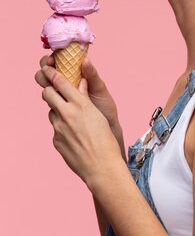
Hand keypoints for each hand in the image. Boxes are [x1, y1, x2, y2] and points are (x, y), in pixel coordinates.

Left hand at [39, 64, 123, 187]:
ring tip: (72, 119)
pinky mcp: (56, 140)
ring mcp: (58, 128)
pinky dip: (62, 128)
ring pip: (51, 112)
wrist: (101, 167)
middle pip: (47, 94)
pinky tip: (74, 136)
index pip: (60, 82)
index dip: (52, 73)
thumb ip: (85, 99)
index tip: (48, 69)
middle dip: (48, 90)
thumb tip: (80, 85)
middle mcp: (66, 114)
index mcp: (80, 104)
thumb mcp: (98, 114)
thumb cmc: (105, 140)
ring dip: (57, 111)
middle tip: (53, 91)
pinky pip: (56, 129)